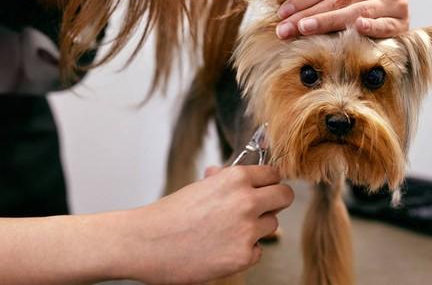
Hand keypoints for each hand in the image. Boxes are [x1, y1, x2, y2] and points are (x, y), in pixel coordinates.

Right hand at [127, 166, 293, 283]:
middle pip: (284, 196)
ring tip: (229, 230)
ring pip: (272, 225)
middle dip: (275, 201)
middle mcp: (246, 202)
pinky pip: (258, 250)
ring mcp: (247, 230)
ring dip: (257, 227)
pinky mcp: (243, 257)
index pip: (273, 174)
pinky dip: (245, 250)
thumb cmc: (169, 214)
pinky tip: (222, 248)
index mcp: (235, 179)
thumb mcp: (199, 187)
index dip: (268, 181)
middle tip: (263, 207)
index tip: (265, 187)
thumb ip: (223, 180)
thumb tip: (234, 174)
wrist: (146, 242)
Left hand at [275, 0, 408, 38]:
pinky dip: (370, 27)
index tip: (282, 12)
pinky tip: (355, 28)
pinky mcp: (403, 23)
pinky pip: (384, 26)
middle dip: (307, 14)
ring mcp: (399, 2)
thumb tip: (285, 10)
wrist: (390, 12)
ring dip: (326, 23)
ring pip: (356, 13)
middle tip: (284, 29)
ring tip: (302, 30)